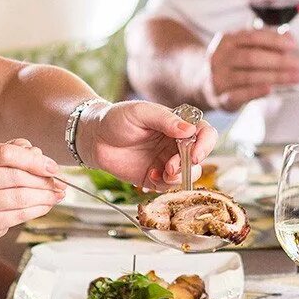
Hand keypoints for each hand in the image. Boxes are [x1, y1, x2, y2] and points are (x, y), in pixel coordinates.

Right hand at [0, 139, 66, 244]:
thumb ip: (18, 153)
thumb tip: (42, 158)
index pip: (6, 153)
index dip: (34, 160)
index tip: (52, 167)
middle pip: (16, 176)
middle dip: (44, 180)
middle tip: (59, 183)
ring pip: (20, 196)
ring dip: (45, 196)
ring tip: (57, 194)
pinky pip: (19, 214)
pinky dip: (39, 209)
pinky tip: (47, 205)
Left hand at [81, 101, 216, 189]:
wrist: (94, 138)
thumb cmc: (116, 119)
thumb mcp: (140, 112)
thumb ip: (165, 119)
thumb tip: (189, 130)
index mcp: (178, 124)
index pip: (204, 133)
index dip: (205, 144)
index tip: (195, 154)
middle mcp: (177, 143)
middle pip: (200, 156)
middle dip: (189, 164)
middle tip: (171, 166)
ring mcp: (167, 161)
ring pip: (189, 174)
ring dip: (179, 177)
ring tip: (161, 173)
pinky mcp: (156, 177)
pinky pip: (170, 186)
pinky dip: (165, 185)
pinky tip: (149, 176)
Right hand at [206, 29, 298, 110]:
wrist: (204, 84)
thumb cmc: (230, 64)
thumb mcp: (242, 47)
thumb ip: (264, 41)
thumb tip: (289, 37)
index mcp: (227, 40)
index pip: (253, 37)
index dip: (274, 40)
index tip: (292, 45)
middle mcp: (220, 58)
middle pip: (252, 57)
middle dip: (278, 61)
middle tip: (296, 64)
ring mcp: (219, 78)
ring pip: (249, 76)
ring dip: (275, 77)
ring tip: (293, 78)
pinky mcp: (221, 97)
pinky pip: (239, 95)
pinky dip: (255, 92)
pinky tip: (270, 90)